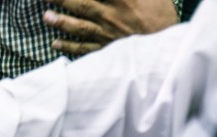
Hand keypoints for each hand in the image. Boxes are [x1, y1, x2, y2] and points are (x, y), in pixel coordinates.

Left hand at [44, 0, 178, 56]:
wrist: (171, 51)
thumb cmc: (164, 18)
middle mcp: (113, 16)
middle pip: (82, 4)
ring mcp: (108, 35)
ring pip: (80, 27)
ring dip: (61, 22)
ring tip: (45, 17)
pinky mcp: (108, 51)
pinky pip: (85, 49)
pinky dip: (69, 47)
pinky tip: (55, 43)